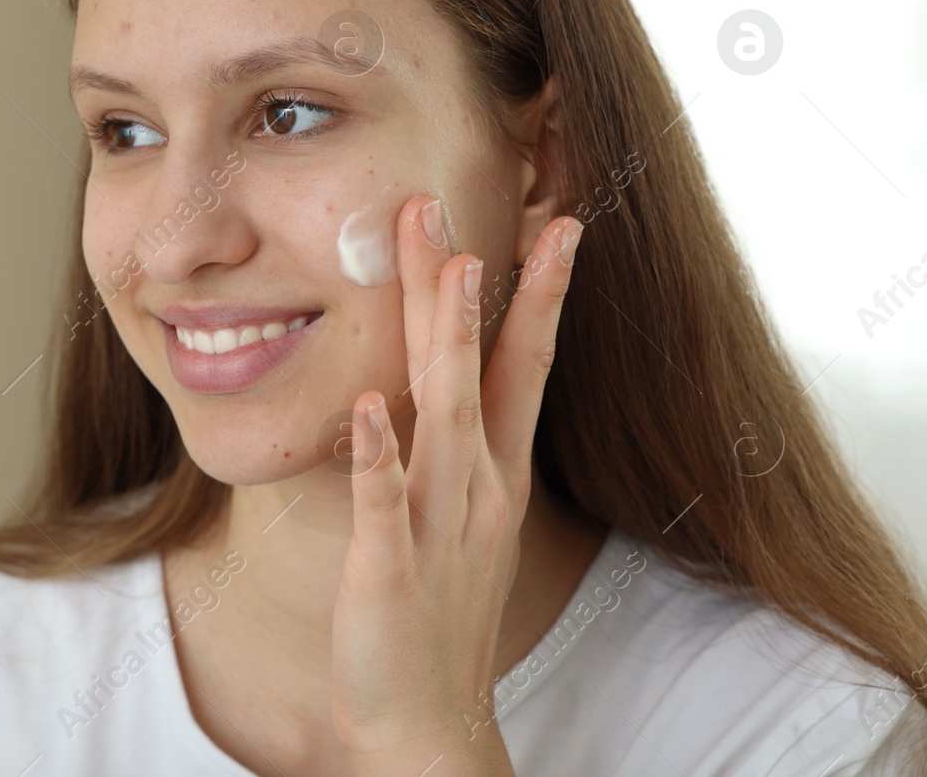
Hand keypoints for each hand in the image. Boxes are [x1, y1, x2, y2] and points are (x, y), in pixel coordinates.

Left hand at [329, 195, 583, 774]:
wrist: (425, 720)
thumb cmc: (438, 609)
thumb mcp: (460, 514)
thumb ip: (451, 445)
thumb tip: (432, 375)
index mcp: (496, 473)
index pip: (524, 366)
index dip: (541, 295)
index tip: (559, 225)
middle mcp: (478, 488)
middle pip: (484, 369)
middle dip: (476, 287)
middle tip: (459, 207)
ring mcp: (438, 526)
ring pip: (445, 418)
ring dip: (445, 344)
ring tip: (451, 270)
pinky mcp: (389, 569)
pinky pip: (381, 503)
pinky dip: (377, 454)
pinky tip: (367, 404)